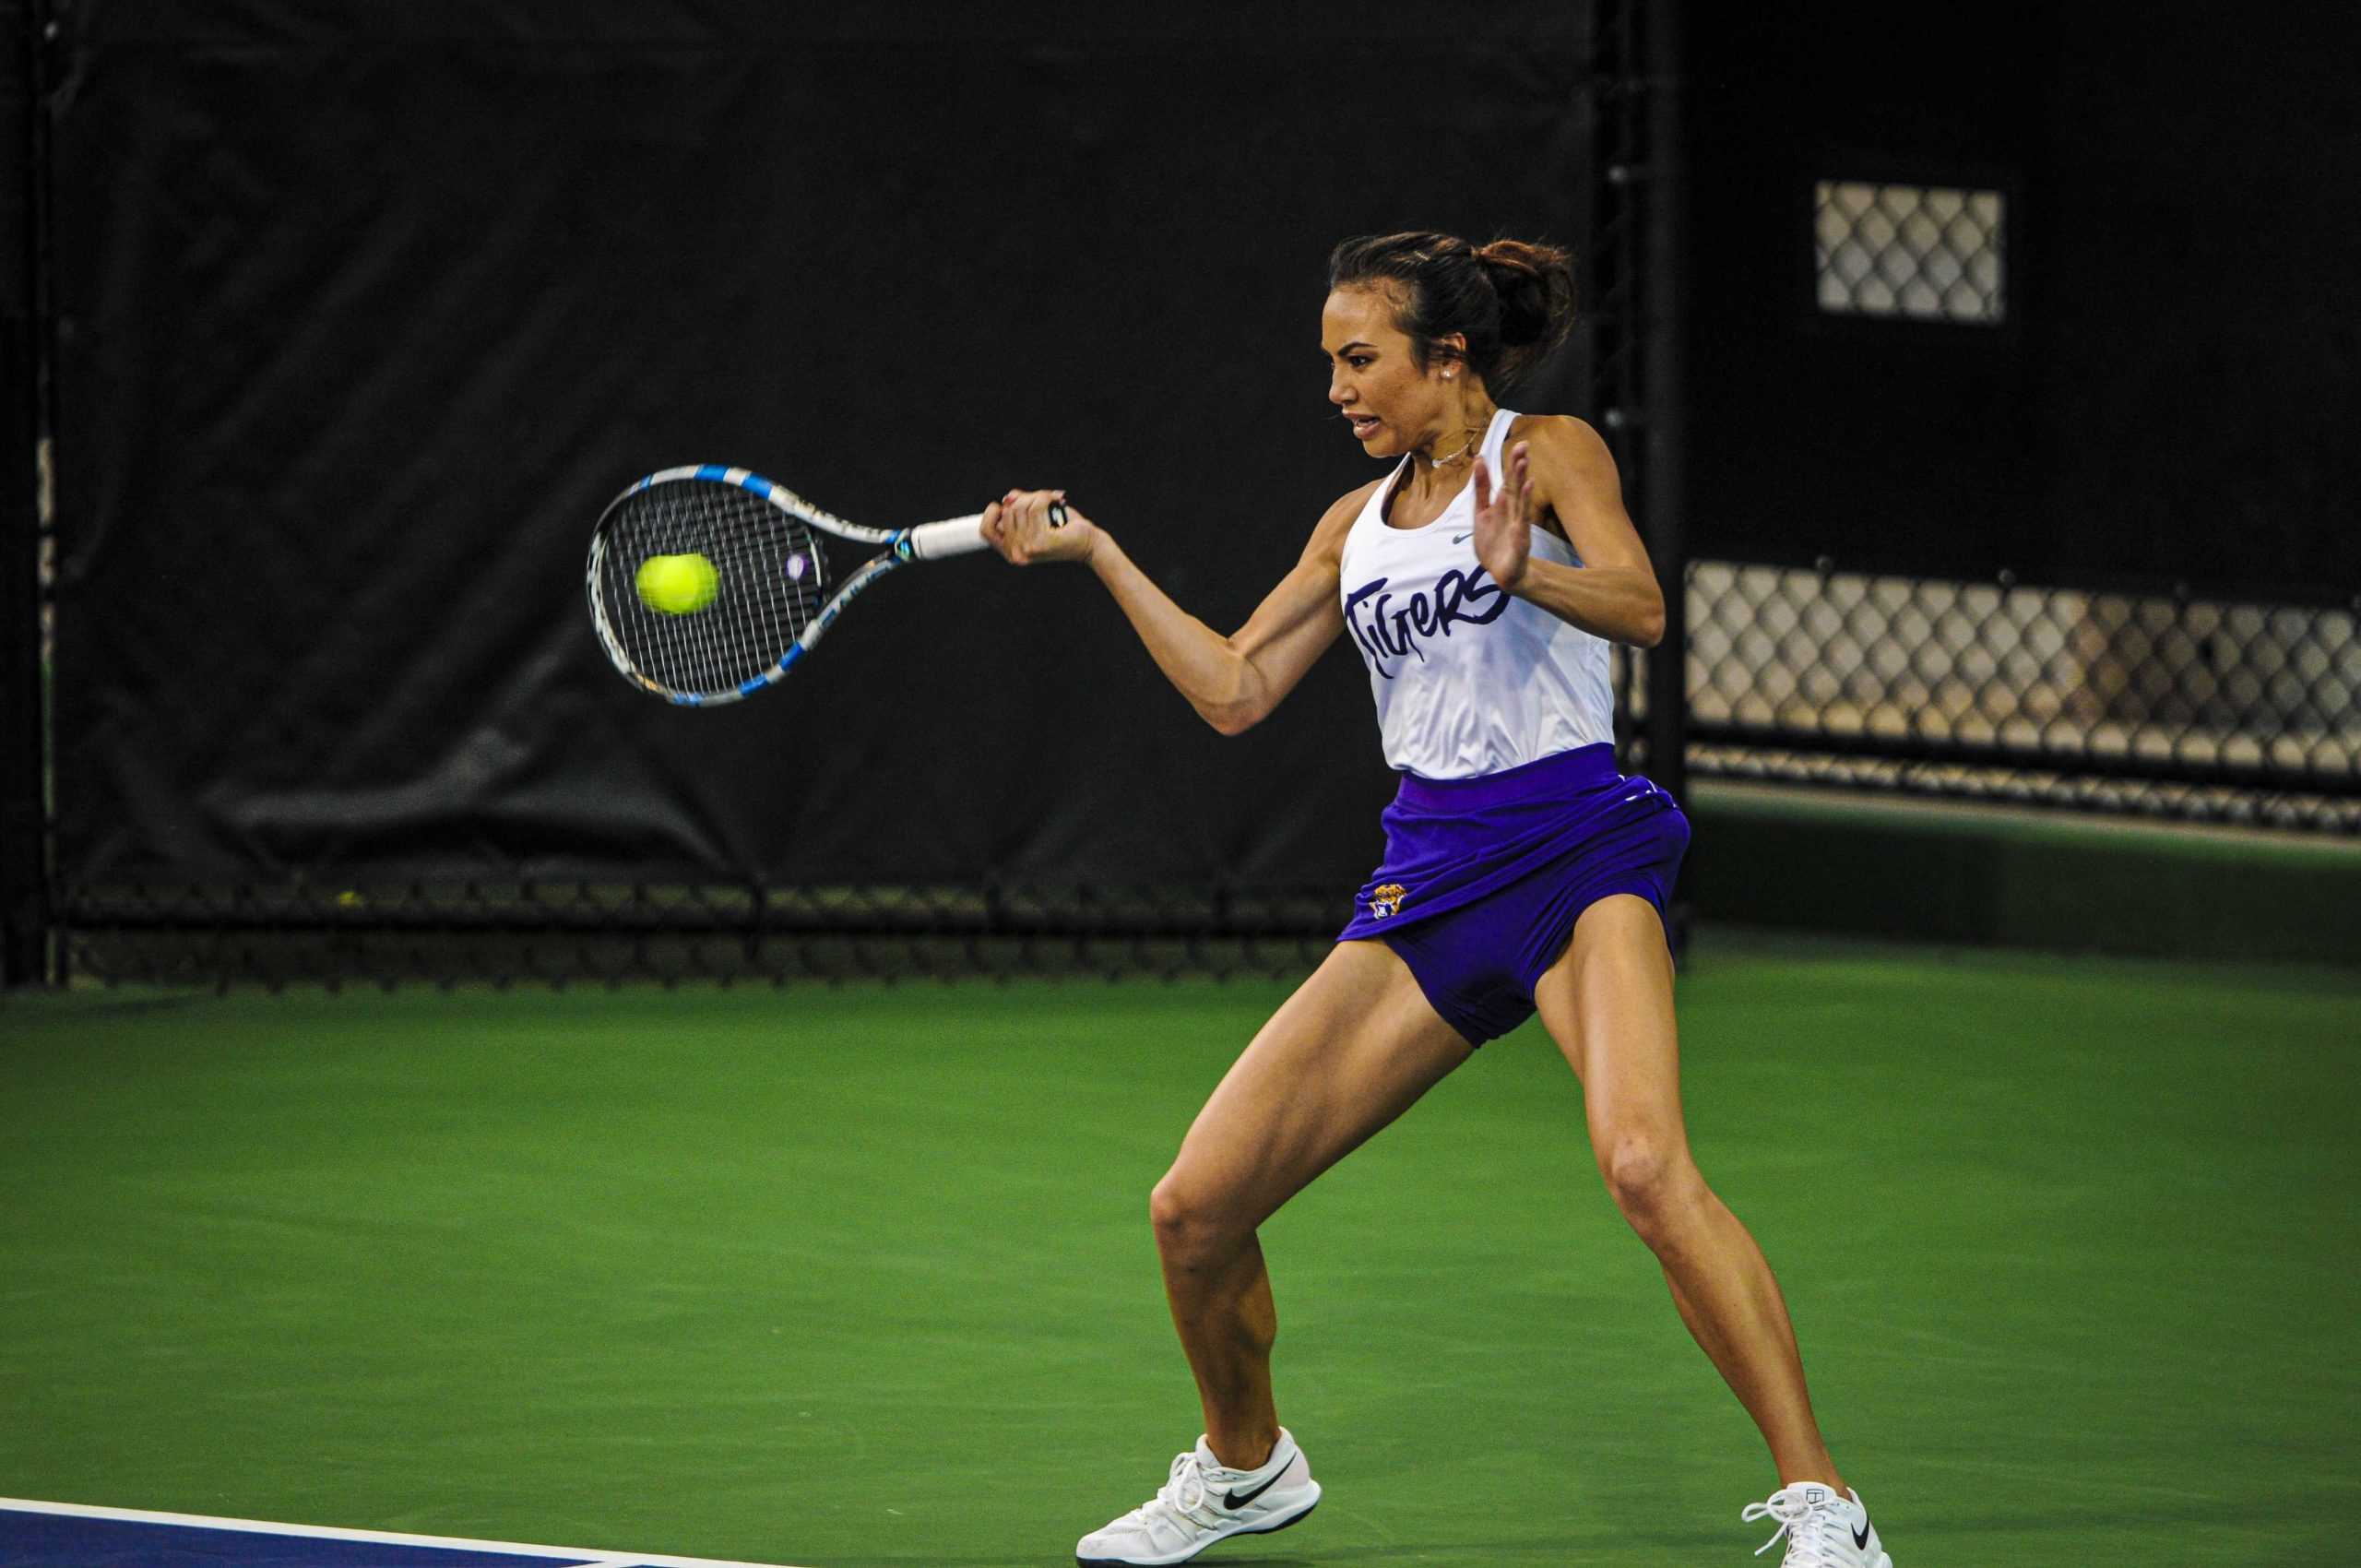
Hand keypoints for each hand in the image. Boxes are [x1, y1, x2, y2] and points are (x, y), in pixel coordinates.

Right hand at [981, 487, 1100, 565]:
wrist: (1088, 543)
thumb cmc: (1062, 529)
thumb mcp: (1036, 516)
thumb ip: (1019, 505)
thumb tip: (1008, 498)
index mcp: (1011, 552)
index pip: (986, 530)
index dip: (991, 513)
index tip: (1005, 504)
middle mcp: (1017, 554)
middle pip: (1007, 511)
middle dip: (1024, 498)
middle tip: (1042, 499)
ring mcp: (1028, 550)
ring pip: (1022, 506)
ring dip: (1038, 496)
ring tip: (1051, 500)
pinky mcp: (1042, 543)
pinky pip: (1036, 506)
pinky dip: (1047, 497)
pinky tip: (1057, 500)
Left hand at [1470, 440, 1533, 591]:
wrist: (1501, 574)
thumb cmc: (1493, 543)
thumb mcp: (1481, 513)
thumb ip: (1481, 488)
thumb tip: (1479, 460)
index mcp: (1503, 504)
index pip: (1508, 479)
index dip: (1512, 462)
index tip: (1519, 444)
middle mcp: (1512, 510)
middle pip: (1515, 485)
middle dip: (1518, 466)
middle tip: (1523, 445)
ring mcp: (1517, 523)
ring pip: (1519, 499)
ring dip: (1521, 481)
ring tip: (1524, 462)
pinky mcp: (1520, 538)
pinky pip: (1522, 519)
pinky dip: (1524, 504)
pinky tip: (1527, 488)